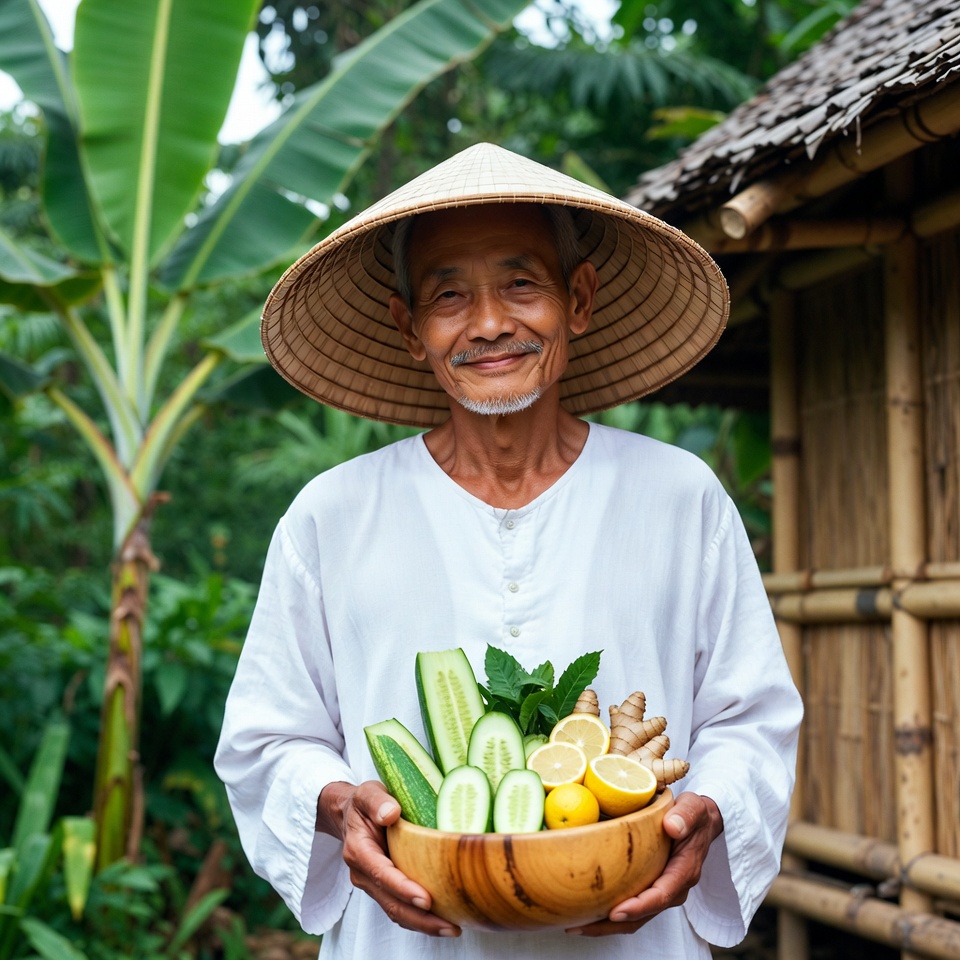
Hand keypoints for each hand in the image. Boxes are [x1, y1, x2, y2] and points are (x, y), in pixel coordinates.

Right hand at [317, 780, 460, 937]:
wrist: (349, 815)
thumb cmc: (363, 803)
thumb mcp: (367, 793)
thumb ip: (377, 801)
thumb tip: (391, 813)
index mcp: (359, 850)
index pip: (381, 874)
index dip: (402, 888)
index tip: (426, 899)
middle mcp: (363, 873)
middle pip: (391, 903)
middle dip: (420, 918)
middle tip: (450, 926)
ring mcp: (372, 884)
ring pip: (396, 911)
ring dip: (423, 924)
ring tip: (452, 928)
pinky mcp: (383, 888)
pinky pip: (400, 908)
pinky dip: (419, 918)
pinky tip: (442, 920)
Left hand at [566, 791, 723, 936]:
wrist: (700, 824)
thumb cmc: (694, 815)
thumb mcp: (694, 808)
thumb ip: (685, 815)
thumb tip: (672, 826)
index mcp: (684, 871)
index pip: (661, 895)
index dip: (639, 906)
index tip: (616, 912)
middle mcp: (673, 888)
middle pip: (642, 915)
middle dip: (612, 924)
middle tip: (581, 925)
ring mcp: (661, 891)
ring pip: (634, 918)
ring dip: (606, 925)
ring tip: (575, 925)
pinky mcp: (649, 888)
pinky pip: (631, 908)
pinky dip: (609, 915)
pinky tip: (586, 911)